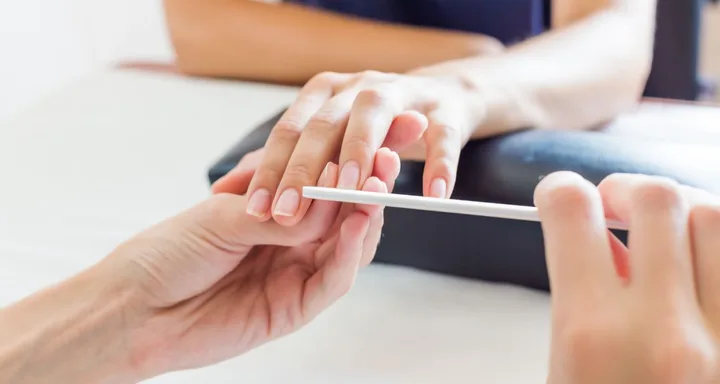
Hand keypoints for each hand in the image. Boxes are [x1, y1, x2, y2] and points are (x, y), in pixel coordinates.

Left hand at [111, 148, 400, 379]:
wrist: (133, 306)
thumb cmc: (169, 251)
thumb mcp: (225, 216)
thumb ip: (281, 212)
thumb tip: (331, 198)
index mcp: (276, 212)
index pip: (324, 186)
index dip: (351, 165)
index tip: (374, 139)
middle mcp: (292, 243)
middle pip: (344, 215)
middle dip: (367, 187)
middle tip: (385, 160)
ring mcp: (295, 274)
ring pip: (347, 247)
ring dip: (364, 218)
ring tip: (375, 188)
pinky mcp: (294, 308)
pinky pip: (331, 281)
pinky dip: (347, 254)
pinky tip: (354, 226)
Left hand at [225, 70, 481, 225]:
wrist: (442, 100)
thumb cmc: (370, 127)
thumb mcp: (321, 142)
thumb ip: (277, 164)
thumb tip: (222, 191)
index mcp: (322, 95)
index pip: (288, 134)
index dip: (271, 170)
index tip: (256, 212)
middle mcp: (356, 90)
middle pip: (324, 127)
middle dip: (306, 171)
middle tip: (290, 213)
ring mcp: (401, 96)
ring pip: (375, 121)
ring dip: (361, 156)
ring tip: (352, 193)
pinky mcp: (445, 112)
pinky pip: (442, 138)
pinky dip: (439, 164)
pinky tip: (434, 193)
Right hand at [535, 172, 719, 382]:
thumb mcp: (563, 368)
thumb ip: (578, 299)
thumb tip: (603, 243)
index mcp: (591, 335)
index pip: (575, 212)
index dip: (560, 190)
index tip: (560, 196)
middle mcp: (663, 330)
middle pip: (657, 196)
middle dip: (626, 189)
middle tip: (612, 208)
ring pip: (714, 218)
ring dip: (681, 213)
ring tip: (662, 233)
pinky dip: (712, 248)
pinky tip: (693, 263)